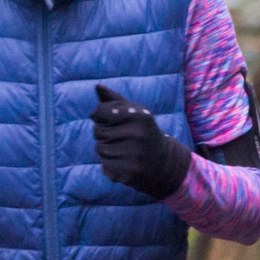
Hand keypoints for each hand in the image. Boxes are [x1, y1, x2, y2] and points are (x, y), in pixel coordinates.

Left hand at [90, 85, 191, 199]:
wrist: (162, 162)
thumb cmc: (143, 132)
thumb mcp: (134, 112)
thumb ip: (114, 99)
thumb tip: (97, 87)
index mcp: (139, 115)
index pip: (101, 111)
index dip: (102, 116)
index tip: (112, 120)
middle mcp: (138, 135)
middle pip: (98, 131)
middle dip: (103, 134)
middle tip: (120, 138)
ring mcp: (134, 155)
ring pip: (99, 148)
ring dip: (106, 149)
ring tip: (123, 150)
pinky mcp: (129, 173)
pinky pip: (104, 165)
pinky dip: (109, 164)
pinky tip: (124, 163)